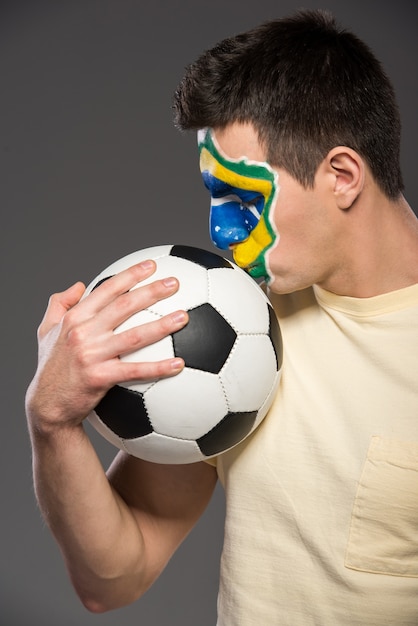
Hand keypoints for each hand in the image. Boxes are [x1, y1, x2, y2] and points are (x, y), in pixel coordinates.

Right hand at [26, 260, 187, 433]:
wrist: (47, 405)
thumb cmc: (51, 367)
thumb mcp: (46, 331)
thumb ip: (59, 304)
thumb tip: (80, 284)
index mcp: (75, 318)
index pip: (107, 290)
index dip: (130, 275)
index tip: (151, 265)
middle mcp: (83, 332)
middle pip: (124, 306)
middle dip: (152, 291)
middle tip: (175, 283)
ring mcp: (92, 355)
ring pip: (134, 336)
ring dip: (162, 325)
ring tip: (184, 317)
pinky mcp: (100, 378)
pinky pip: (135, 371)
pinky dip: (158, 368)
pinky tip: (179, 364)